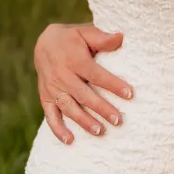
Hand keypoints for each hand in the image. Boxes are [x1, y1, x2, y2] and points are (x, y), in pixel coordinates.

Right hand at [35, 22, 132, 144]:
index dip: (113, 85)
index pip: (96, 75)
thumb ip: (102, 38)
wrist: (44, 43)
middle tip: (118, 120)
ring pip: (68, 107)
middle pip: (84, 95)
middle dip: (101, 108)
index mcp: (75, 60)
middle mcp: (62, 76)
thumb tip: (121, 36)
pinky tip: (70, 141)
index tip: (130, 94)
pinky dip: (58, 129)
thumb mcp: (85, 32)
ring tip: (100, 131)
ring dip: (83, 120)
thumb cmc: (72, 39)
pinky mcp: (45, 97)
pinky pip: (50, 115)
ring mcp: (52, 88)